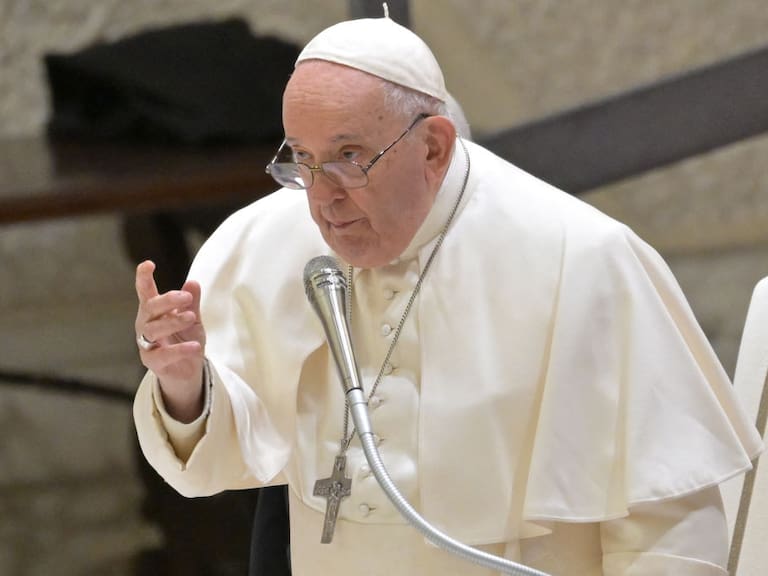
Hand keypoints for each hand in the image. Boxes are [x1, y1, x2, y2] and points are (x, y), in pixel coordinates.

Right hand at [135, 260, 205, 421]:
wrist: (189, 370)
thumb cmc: (186, 339)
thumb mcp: (193, 319)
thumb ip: (192, 303)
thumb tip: (193, 282)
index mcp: (154, 311)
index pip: (145, 292)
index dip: (143, 278)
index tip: (147, 264)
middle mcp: (145, 325)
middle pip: (150, 308)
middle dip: (167, 300)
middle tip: (186, 297)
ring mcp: (146, 344)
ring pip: (153, 329)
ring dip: (173, 321)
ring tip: (190, 317)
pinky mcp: (152, 362)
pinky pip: (163, 355)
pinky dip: (179, 350)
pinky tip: (195, 346)